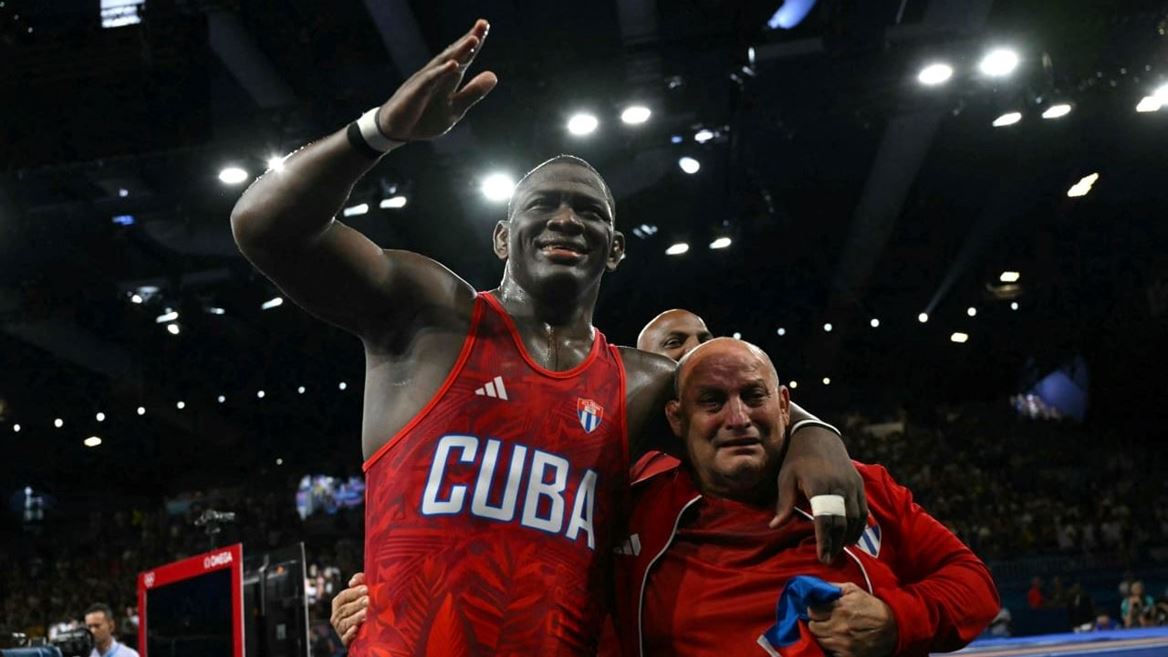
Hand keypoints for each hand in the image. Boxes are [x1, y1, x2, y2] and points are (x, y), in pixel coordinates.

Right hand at [330, 572, 368, 646]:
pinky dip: (350, 633)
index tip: (365, 589)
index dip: (353, 592)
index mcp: (338, 604)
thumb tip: (352, 581)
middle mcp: (336, 617)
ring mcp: (339, 629)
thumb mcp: (361, 593)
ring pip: (345, 622)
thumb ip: (358, 582)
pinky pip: (345, 637)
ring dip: (355, 617)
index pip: (342, 597)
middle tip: (368, 600)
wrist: (366, 631)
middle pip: (344, 609)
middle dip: (356, 604)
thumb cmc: (363, 607)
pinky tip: (356, 628)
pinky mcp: (345, 640)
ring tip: (366, 612)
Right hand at [377, 19, 497, 140]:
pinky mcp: (416, 92)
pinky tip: (454, 65)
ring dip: (458, 51)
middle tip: (483, 23)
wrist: (398, 130)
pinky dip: (441, 72)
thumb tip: (493, 75)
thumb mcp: (455, 107)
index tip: (485, 25)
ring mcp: (425, 81)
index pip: (464, 57)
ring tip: (473, 39)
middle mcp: (437, 75)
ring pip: (443, 63)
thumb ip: (473, 92)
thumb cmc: (425, 117)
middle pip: (455, 54)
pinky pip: (429, 80)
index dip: (475, 43)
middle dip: (469, 39)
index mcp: (448, 78)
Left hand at [771, 427, 866, 562]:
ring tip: (839, 549)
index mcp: (820, 487)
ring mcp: (852, 485)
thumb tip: (774, 527)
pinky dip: (859, 525)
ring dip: (849, 536)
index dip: (825, 542)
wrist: (817, 434)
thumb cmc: (796, 458)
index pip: (826, 521)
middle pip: (843, 523)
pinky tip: (850, 535)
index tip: (823, 558)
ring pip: (856, 518)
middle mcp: (840, 487)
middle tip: (829, 559)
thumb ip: (784, 504)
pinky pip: (863, 509)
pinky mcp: (858, 483)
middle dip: (837, 544)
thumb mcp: (785, 478)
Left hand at [808, 583, 896, 656]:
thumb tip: (816, 587)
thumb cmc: (872, 607)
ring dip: (822, 635)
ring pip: (819, 640)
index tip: (817, 609)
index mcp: (840, 608)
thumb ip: (833, 587)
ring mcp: (843, 643)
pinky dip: (830, 646)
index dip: (813, 609)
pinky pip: (829, 651)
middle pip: (813, 627)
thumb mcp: (854, 590)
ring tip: (830, 630)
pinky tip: (836, 641)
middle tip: (822, 620)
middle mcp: (839, 627)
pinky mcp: (847, 656)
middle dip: (816, 622)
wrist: (893, 627)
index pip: (812, 611)